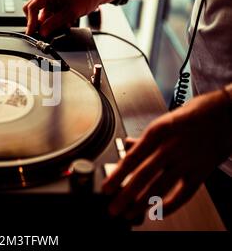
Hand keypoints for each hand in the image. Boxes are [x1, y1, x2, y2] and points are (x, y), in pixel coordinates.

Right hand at [23, 0, 118, 36]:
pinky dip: (52, 22)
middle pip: (32, 10)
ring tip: (58, 27)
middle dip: (36, 22)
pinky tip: (62, 24)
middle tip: (41, 33)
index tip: (31, 32)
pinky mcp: (55, 4)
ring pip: (40, 14)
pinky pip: (48, 15)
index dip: (30, 22)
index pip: (32, 7)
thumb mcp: (70, 13)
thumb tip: (42, 33)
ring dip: (46, 23)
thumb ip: (54, 23)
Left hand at [102, 88, 231, 220]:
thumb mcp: (162, 122)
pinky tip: (158, 212)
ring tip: (130, 213)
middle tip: (114, 208)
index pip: (132, 158)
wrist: (224, 113)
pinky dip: (170, 205)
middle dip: (126, 195)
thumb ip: (144, 139)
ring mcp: (187, 160)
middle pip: (144, 176)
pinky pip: (184, 193)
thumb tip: (127, 148)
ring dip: (143, 203)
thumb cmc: (191, 116)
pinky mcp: (201, 171)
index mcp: (157, 132)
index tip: (106, 188)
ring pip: (161, 187)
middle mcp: (171, 147)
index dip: (117, 175)